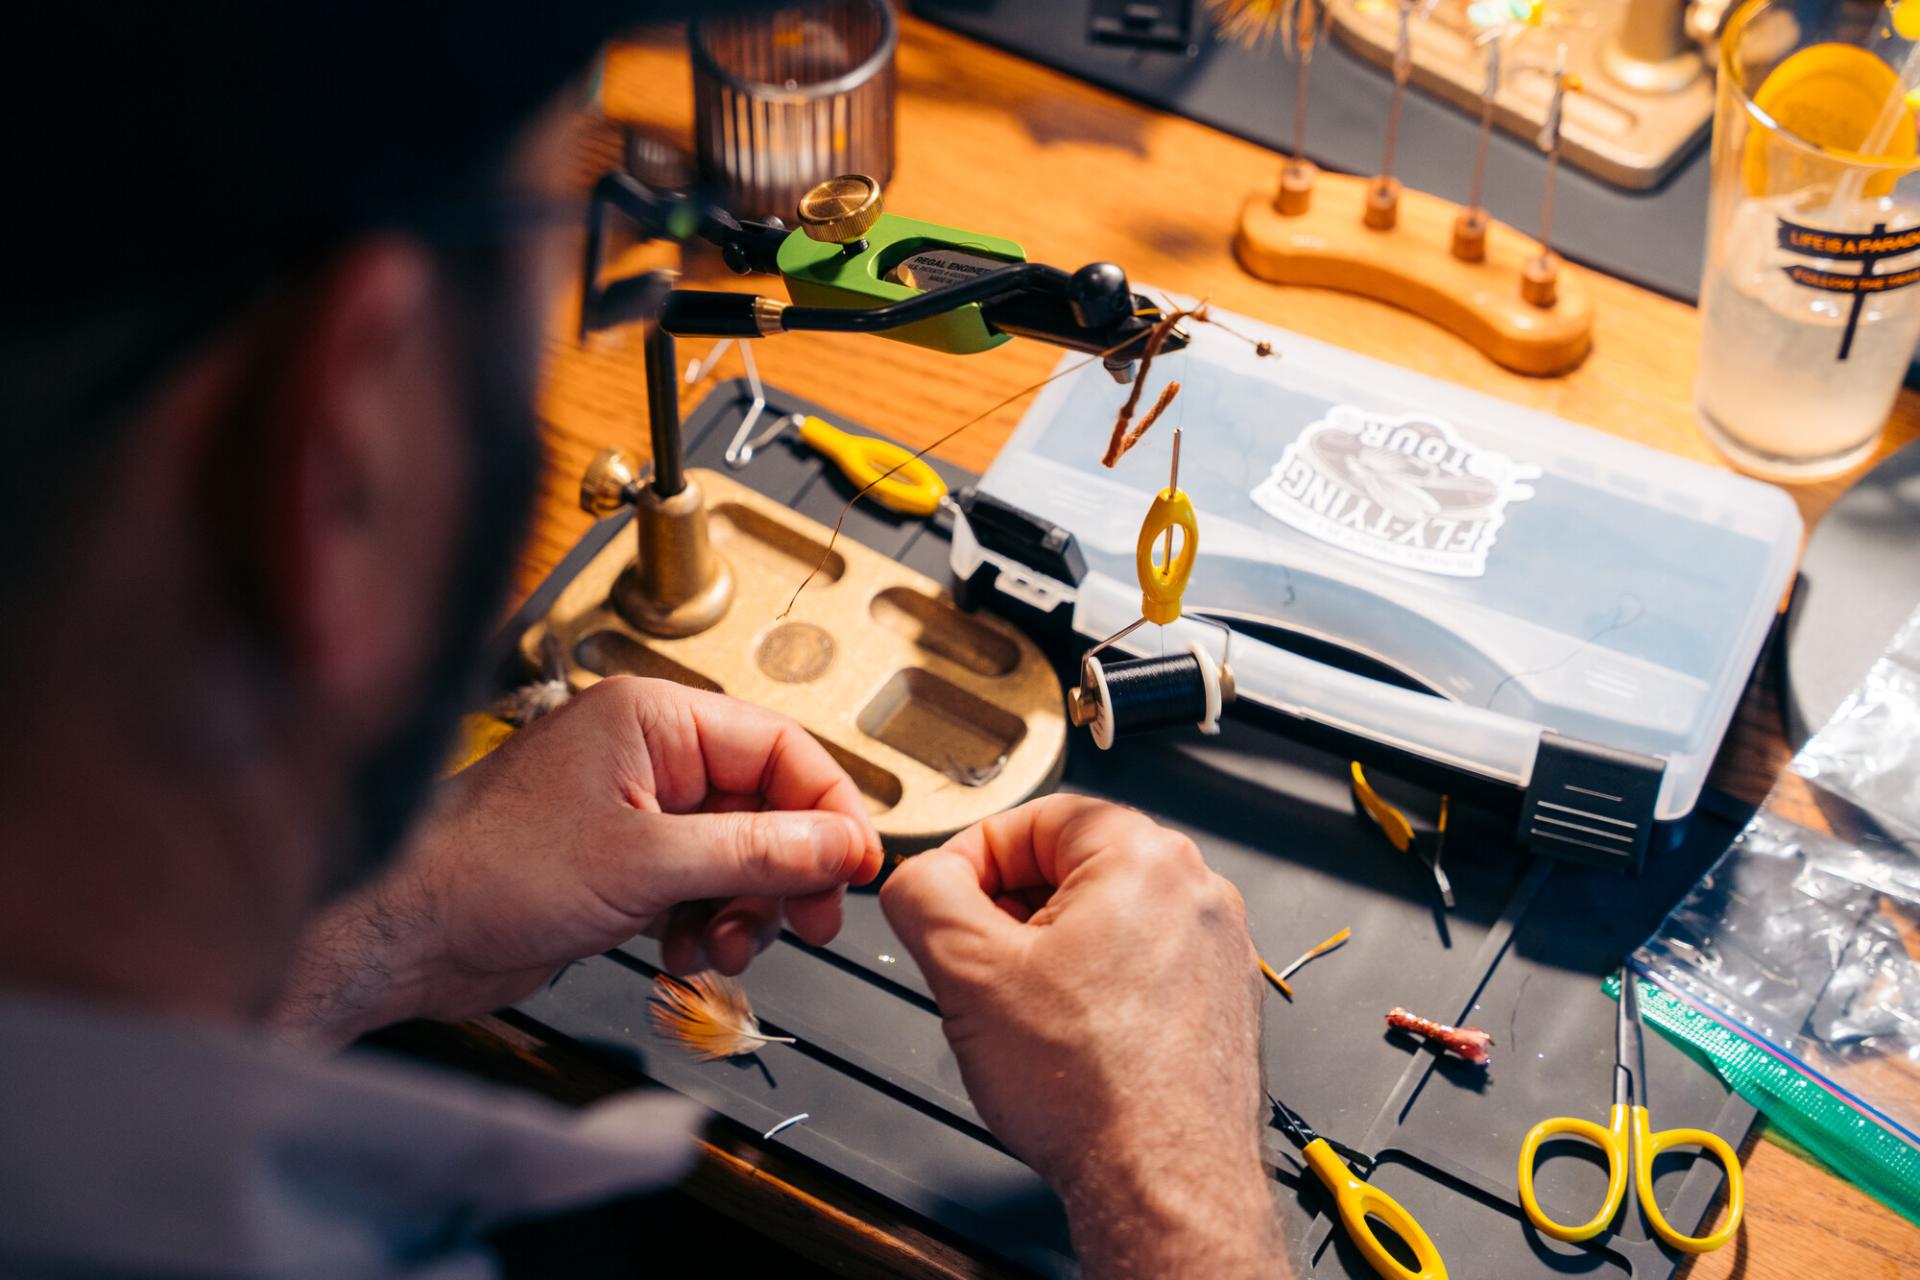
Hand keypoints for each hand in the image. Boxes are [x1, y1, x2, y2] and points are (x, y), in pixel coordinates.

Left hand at [270, 677, 882, 1042]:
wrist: (402, 935)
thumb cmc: (486, 871)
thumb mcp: (647, 863)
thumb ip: (757, 852)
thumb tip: (840, 844)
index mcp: (655, 719)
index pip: (781, 748)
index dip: (829, 809)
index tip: (856, 865)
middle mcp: (648, 756)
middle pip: (765, 807)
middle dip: (786, 872)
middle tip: (807, 922)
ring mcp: (633, 811)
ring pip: (735, 855)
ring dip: (743, 909)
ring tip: (722, 946)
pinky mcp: (617, 863)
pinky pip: (696, 887)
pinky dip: (704, 923)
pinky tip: (683, 953)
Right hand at [880, 796, 1280, 1278]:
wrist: (1162, 1184)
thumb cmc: (1093, 1089)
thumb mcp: (966, 971)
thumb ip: (923, 894)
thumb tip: (914, 876)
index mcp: (1145, 856)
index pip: (1035, 817)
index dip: (971, 858)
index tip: (942, 899)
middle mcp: (1196, 891)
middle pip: (1071, 868)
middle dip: (1009, 911)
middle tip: (973, 963)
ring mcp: (1215, 949)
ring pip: (1103, 922)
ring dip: (1047, 954)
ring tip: (1018, 1012)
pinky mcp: (1217, 1002)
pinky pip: (1139, 968)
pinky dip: (1094, 991)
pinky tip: (1065, 1041)